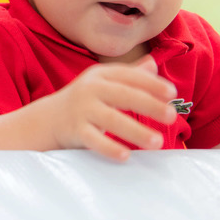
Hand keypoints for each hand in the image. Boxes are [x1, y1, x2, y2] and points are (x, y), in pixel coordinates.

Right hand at [45, 55, 178, 161]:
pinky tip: (126, 156)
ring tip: (158, 142)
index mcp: (101, 75)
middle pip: (124, 95)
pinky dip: (109, 148)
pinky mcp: (75, 130)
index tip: (172, 93)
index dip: (151, 83)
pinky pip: (94, 140)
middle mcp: (91, 89)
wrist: (47, 119)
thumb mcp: (102, 82)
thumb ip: (129, 74)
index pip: (130, 76)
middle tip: (172, 115)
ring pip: (111, 120)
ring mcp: (82, 110)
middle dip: (149, 104)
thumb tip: (154, 63)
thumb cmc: (84, 100)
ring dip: (136, 131)